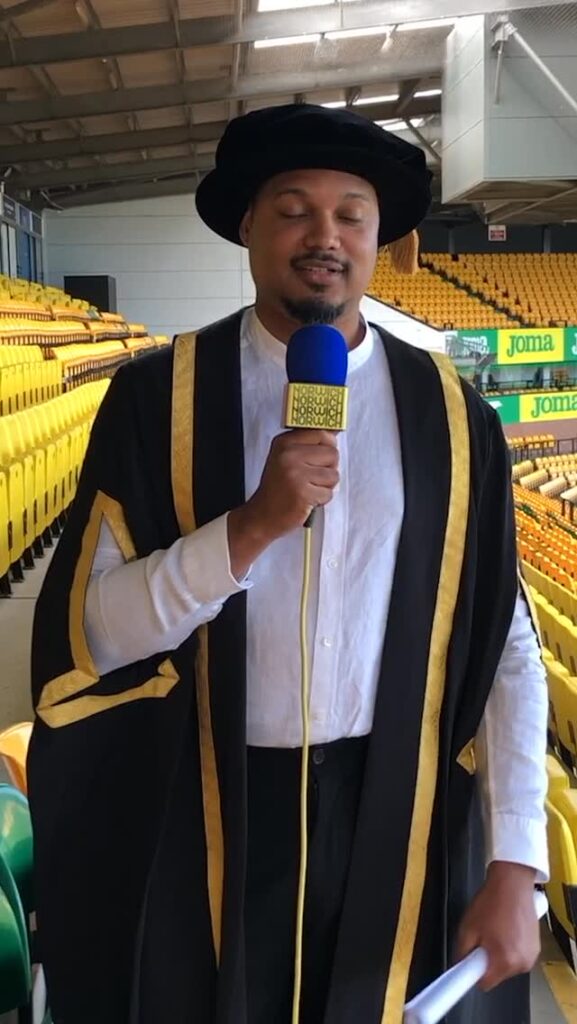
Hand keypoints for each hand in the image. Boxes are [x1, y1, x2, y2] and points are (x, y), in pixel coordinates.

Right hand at [227, 430, 338, 577]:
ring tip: (307, 489)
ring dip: (325, 486)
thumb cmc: (277, 489)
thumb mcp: (284, 458)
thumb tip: (334, 433)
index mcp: (284, 442)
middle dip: (328, 469)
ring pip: (333, 475)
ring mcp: (296, 474)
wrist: (261, 515)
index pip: (321, 433)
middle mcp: (289, 455)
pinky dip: (321, 500)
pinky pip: (329, 493)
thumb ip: (306, 445)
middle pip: (333, 454)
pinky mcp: (303, 493)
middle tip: (311, 478)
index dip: (328, 447)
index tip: (321, 457)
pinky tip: (306, 500)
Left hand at [455, 862, 539, 990]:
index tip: (468, 963)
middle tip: (482, 938)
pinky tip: (506, 928)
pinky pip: (516, 956)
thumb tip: (460, 966)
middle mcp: (522, 963)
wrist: (512, 883)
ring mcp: (531, 956)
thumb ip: (462, 952)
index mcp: (505, 961)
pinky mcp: (536, 948)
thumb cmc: (491, 902)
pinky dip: (510, 947)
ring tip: (495, 930)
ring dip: (499, 954)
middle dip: (486, 960)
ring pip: (506, 966)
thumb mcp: (467, 927)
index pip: (484, 984)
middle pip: (496, 975)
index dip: (473, 973)